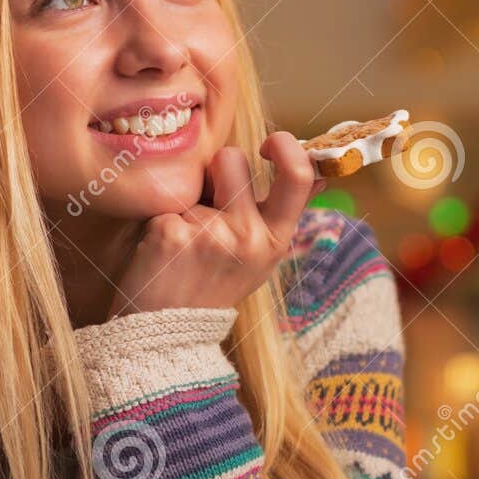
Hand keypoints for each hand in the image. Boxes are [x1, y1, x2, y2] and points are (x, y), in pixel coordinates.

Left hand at [109, 131, 322, 316]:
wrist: (167, 333)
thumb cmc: (212, 285)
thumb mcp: (260, 256)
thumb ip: (281, 212)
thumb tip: (320, 170)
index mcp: (275, 239)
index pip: (298, 174)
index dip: (285, 146)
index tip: (267, 146)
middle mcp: (248, 237)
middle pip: (231, 157)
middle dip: (216, 169)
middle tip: (207, 205)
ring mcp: (209, 235)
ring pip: (191, 180)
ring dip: (185, 199)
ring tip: (183, 239)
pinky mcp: (170, 234)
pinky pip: (162, 203)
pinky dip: (158, 221)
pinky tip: (161, 253)